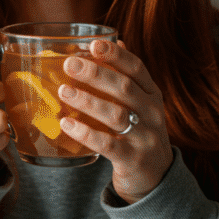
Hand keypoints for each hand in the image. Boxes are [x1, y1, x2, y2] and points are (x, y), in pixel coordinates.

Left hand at [57, 39, 172, 203]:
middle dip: (96, 73)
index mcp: (152, 93)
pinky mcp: (133, 159)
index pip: (136, 68)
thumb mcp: (140, 103)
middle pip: (125, 87)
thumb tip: (108, 41)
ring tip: (63, 92)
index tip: (94, 44)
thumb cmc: (140, 132)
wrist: (156, 177)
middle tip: (69, 64)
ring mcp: (145, 136)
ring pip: (116, 114)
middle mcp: (152, 112)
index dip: (115, 55)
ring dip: (88, 101)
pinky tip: (67, 124)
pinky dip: (86, 133)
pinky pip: (108, 145)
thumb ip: (125, 76)